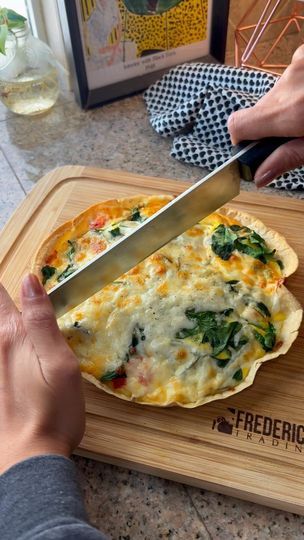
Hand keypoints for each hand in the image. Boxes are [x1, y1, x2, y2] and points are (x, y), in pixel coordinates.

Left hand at [0, 274, 84, 474]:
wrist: (29, 457)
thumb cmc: (54, 410)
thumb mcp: (60, 362)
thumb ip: (41, 320)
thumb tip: (29, 279)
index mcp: (12, 336)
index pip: (0, 293)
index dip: (6, 282)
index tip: (20, 279)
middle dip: (6, 303)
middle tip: (24, 312)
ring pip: (0, 335)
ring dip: (8, 324)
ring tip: (33, 351)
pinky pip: (0, 354)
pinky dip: (7, 348)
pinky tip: (21, 359)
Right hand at [228, 45, 303, 186]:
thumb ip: (288, 158)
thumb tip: (258, 177)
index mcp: (290, 111)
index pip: (237, 124)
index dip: (241, 139)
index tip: (255, 147)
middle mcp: (289, 82)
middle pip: (261, 110)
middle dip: (275, 123)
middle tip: (299, 131)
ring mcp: (299, 62)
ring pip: (279, 93)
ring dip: (290, 105)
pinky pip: (292, 75)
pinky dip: (299, 88)